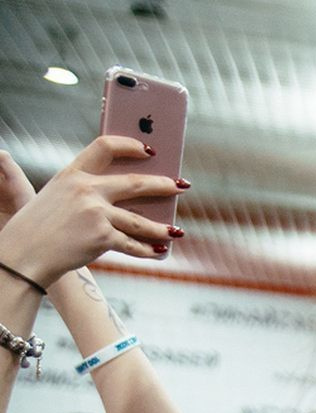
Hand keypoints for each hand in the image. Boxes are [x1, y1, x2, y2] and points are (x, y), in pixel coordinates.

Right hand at [0, 136, 179, 284]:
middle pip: (135, 183)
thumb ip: (74, 188)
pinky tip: (159, 251)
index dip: (130, 145)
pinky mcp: (102, 237)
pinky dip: (148, 250)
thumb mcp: (49, 195)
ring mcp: (95, 213)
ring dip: (162, 227)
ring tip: (176, 230)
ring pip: (140, 220)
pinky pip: (133, 245)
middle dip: (163, 185)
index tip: (149, 149)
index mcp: (71, 174)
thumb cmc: (36, 227)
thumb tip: (72, 178)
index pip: (104, 147)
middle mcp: (85, 189)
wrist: (24, 254)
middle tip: (181, 186)